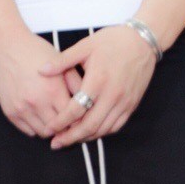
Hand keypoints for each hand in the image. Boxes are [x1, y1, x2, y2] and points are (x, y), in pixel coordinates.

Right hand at [0, 31, 83, 138]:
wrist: (7, 45)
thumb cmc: (36, 51)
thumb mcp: (61, 63)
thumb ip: (76, 84)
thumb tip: (90, 102)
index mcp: (53, 90)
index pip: (72, 118)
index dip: (79, 119)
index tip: (82, 116)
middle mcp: (37, 102)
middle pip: (58, 129)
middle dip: (66, 127)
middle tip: (70, 121)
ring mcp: (22, 109)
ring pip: (43, 133)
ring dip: (51, 128)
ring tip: (55, 118)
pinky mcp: (10, 112)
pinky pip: (28, 130)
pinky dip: (36, 127)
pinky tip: (41, 115)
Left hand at [40, 24, 156, 148]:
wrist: (143, 40)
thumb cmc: (113, 40)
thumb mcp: (85, 46)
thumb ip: (62, 61)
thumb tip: (41, 70)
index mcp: (98, 80)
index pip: (76, 110)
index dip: (60, 122)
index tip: (48, 129)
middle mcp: (112, 95)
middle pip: (89, 126)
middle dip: (70, 138)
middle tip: (56, 143)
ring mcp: (124, 102)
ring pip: (103, 129)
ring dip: (85, 137)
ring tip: (70, 139)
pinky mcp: (131, 104)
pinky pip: (116, 126)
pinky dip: (101, 132)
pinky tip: (90, 132)